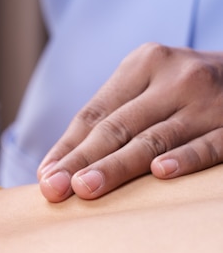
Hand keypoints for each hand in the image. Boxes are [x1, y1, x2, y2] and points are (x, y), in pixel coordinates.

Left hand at [37, 43, 222, 201]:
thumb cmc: (185, 89)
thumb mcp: (150, 85)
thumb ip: (114, 115)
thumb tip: (61, 164)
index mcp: (143, 63)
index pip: (95, 113)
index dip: (67, 146)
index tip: (46, 175)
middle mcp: (174, 77)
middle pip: (117, 127)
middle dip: (81, 161)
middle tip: (55, 188)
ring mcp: (208, 100)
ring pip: (153, 139)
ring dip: (116, 166)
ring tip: (86, 188)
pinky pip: (207, 145)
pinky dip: (184, 159)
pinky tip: (160, 174)